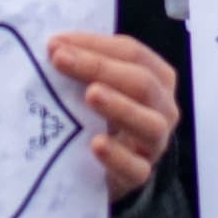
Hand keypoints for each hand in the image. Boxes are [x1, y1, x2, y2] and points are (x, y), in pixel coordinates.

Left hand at [51, 30, 180, 198]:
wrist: (114, 166)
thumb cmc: (104, 114)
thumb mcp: (101, 83)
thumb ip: (86, 63)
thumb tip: (53, 46)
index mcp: (157, 76)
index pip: (131, 53)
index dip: (94, 45)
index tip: (55, 43)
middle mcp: (164, 107)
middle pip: (141, 82)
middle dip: (99, 67)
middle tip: (60, 60)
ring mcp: (156, 143)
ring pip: (150, 123)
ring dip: (120, 106)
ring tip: (91, 94)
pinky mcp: (142, 174)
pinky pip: (136, 167)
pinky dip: (117, 156)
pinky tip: (96, 144)